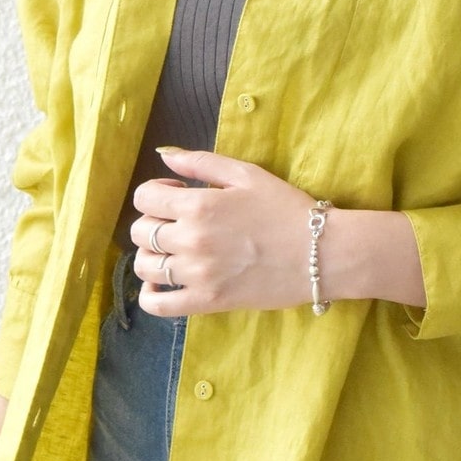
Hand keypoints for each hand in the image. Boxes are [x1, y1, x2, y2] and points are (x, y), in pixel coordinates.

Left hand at [129, 148, 319, 315]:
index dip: (155, 193)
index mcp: (199, 205)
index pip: (144, 198)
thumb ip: (201, 162)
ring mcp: (197, 274)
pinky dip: (150, 296)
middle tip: (178, 223)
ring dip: (151, 256)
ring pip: (145, 267)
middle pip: (140, 232)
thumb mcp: (247, 174)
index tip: (175, 195)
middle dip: (153, 222)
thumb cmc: (287, 209)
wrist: (320, 254)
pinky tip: (161, 285)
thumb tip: (164, 155)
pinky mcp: (208, 302)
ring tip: (172, 252)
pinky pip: (158, 305)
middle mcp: (191, 240)